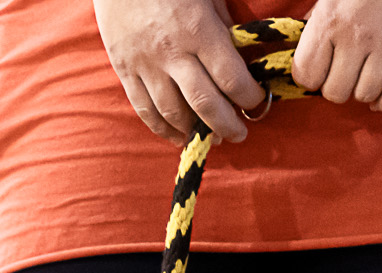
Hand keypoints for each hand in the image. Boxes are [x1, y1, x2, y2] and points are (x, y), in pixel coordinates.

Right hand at [94, 0, 264, 143]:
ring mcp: (145, 65)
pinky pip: (145, 110)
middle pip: (204, 103)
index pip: (230, 77)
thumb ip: (223, 27)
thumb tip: (240, 59)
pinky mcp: (125, 71)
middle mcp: (172, 52)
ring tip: (212, 137)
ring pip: (173, 113)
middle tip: (239, 134)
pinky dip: (163, 129)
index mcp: (199, 29)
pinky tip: (178, 136)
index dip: (249, 97)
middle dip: (227, 124)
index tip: (257, 101)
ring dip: (195, 132)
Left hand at [291, 0, 381, 111]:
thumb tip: (308, 50)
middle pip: (335, 92)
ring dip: (363, 92)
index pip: (306, 75)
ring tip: (366, 78)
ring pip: (365, 95)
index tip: (319, 71)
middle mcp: (357, 37)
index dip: (311, 78)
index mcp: (331, 20)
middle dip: (337, 87)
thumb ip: (319, 21)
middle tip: (346, 74)